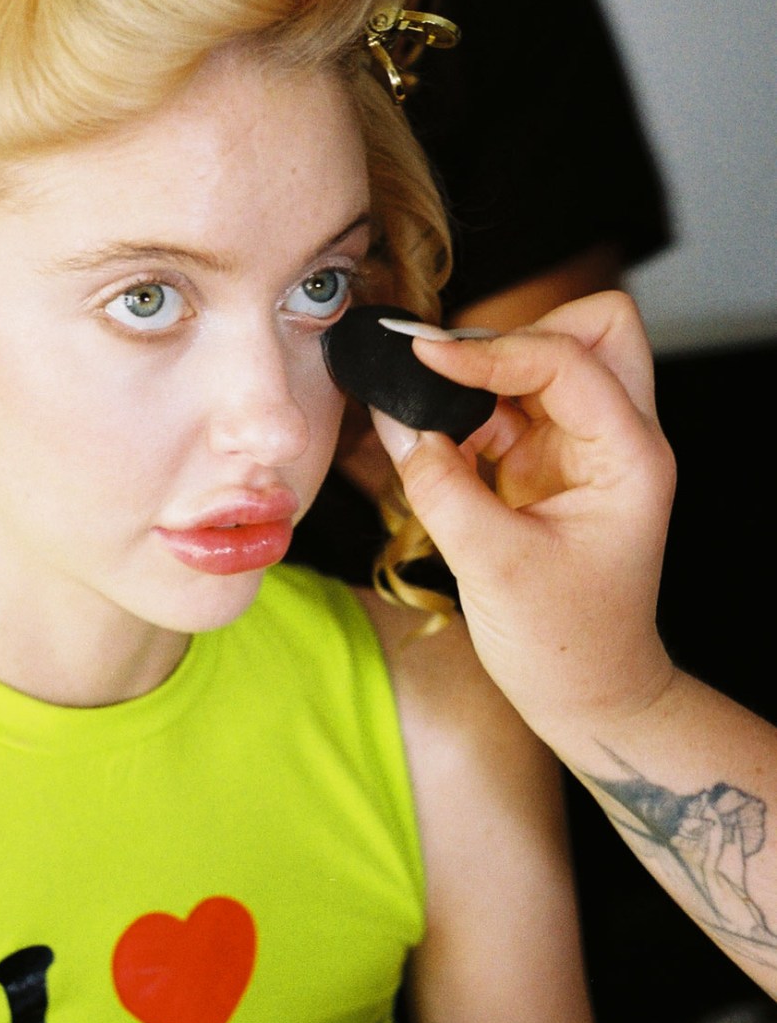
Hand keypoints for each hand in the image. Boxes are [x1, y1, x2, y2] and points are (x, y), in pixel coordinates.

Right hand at [370, 292, 676, 745]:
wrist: (588, 693)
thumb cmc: (566, 642)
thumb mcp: (492, 566)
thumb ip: (438, 486)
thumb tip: (394, 420)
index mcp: (629, 456)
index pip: (567, 359)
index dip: (490, 351)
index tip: (423, 359)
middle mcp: (616, 438)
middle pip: (590, 329)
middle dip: (518, 334)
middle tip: (454, 372)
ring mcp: (582, 446)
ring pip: (543, 359)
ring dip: (484, 373)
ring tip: (426, 407)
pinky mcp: (545, 462)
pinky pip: (506, 404)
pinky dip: (466, 409)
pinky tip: (431, 439)